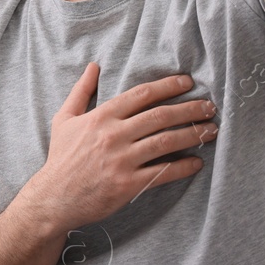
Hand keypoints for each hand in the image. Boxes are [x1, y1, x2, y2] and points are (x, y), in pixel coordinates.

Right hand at [19, 64, 217, 234]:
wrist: (54, 198)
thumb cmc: (60, 158)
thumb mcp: (64, 119)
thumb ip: (80, 91)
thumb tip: (93, 66)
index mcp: (102, 117)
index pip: (142, 95)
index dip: (168, 86)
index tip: (188, 83)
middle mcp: (114, 135)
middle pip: (161, 116)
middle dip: (190, 109)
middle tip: (210, 107)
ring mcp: (122, 160)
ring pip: (166, 141)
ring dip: (193, 134)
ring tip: (211, 130)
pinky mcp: (128, 184)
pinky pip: (163, 172)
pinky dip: (183, 166)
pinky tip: (196, 162)